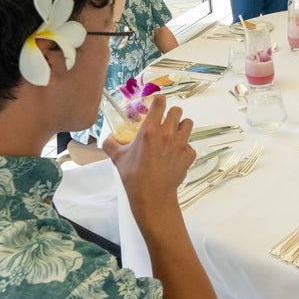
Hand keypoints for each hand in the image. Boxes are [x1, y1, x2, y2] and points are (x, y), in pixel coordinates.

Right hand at [103, 96, 195, 227]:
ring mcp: (181, 144)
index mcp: (150, 130)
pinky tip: (176, 153)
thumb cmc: (134, 178)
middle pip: (177, 110)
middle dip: (170, 113)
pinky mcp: (189, 155)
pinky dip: (185, 147)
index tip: (157, 103)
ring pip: (188, 123)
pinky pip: (191, 144)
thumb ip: (110, 143)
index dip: (159, 100)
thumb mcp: (117, 158)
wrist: (152, 197)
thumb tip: (107, 137)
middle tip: (165, 121)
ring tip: (173, 133)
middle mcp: (167, 134)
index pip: (160, 102)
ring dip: (181, 126)